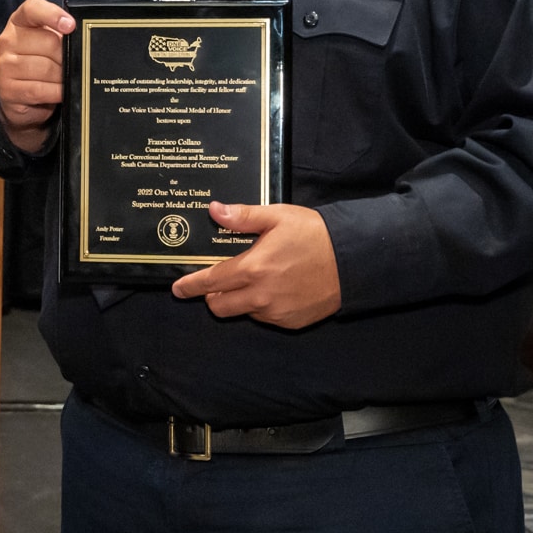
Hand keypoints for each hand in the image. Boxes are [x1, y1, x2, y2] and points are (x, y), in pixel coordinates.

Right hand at [0, 0, 76, 154]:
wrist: (21, 96)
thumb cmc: (40, 63)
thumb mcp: (50, 43)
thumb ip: (63, 34)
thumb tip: (83, 41)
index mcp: (19, 22)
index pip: (32, 9)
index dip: (52, 15)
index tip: (70, 26)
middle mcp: (8, 40)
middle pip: (48, 42)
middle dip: (66, 56)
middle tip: (70, 64)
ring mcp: (5, 65)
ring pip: (46, 68)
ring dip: (62, 77)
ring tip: (63, 80)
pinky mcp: (7, 90)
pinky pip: (40, 90)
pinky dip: (56, 93)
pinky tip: (59, 92)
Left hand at [170, 202, 341, 329]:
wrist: (354, 260)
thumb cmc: (315, 234)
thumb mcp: (277, 217)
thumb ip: (243, 217)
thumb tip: (214, 210)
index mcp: (253, 269)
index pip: (211, 282)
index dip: (190, 286)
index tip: (178, 289)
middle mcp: (260, 296)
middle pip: (219, 307)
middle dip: (213, 295)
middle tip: (222, 279)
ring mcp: (276, 313)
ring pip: (243, 312)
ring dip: (241, 299)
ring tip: (259, 278)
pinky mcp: (291, 322)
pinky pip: (266, 318)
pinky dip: (263, 306)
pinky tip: (278, 288)